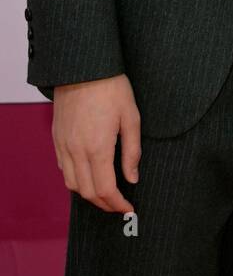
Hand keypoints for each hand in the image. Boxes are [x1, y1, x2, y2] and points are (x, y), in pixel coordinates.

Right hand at [53, 74, 140, 212]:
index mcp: (97, 148)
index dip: (117, 204)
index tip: (129, 208)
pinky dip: (76, 179)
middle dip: (104, 204)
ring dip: (88, 194)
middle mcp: (76, 151)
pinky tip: (89, 174)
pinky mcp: (57, 138)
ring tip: (106, 193)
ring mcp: (63, 145)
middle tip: (120, 205)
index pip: (105, 190)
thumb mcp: (131, 117)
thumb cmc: (111, 88)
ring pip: (72, 184)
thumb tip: (132, 178)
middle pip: (87, 192)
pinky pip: (63, 168)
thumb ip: (132, 152)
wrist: (84, 67)